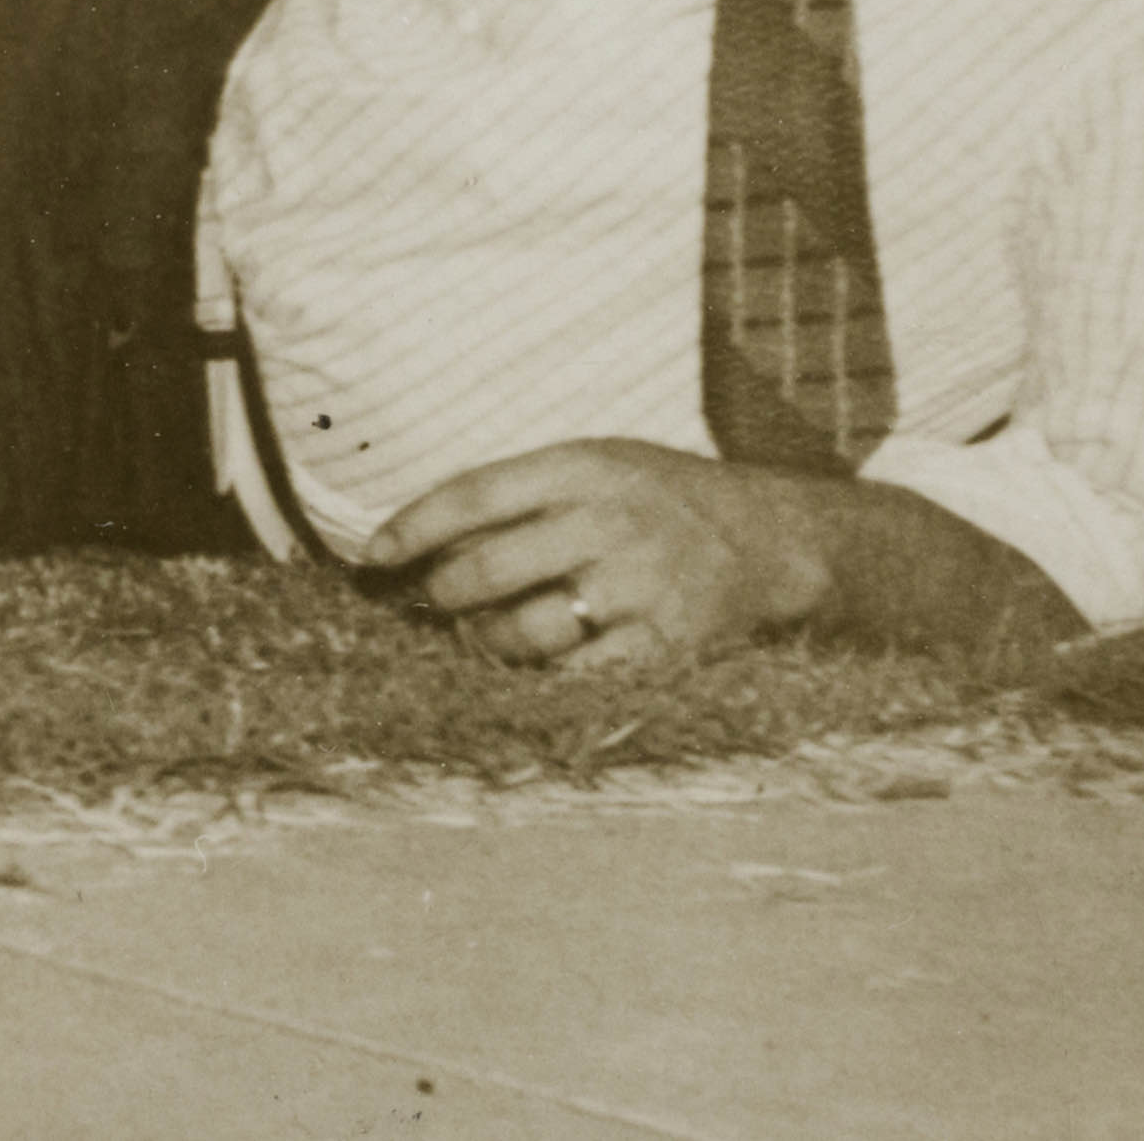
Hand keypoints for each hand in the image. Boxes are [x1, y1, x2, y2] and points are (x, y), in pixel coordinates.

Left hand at [384, 436, 818, 680]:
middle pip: (487, 568)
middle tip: (431, 604)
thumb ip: (521, 493)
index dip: (411, 528)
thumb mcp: (597, 465)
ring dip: (484, 641)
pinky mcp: (668, 644)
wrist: (772, 538)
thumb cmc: (661, 499)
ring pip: (524, 630)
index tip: (371, 556)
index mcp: (584, 467)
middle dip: (440, 595)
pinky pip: (577, 675)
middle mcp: (611, 522)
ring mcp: (641, 586)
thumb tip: (422, 539)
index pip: (472, 494)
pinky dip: (542, 677)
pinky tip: (534, 668)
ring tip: (482, 635)